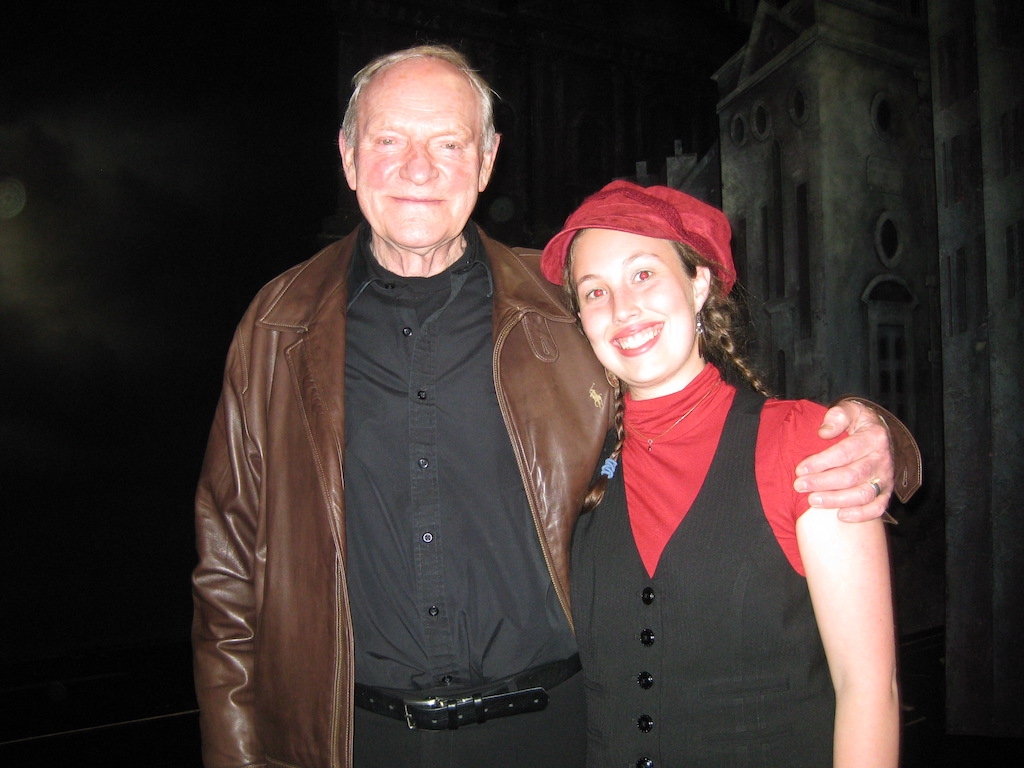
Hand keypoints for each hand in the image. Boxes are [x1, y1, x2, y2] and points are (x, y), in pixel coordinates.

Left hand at [794, 399, 893, 521]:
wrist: (879, 433)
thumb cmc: (857, 423)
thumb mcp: (849, 410)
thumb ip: (837, 416)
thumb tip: (823, 432)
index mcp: (874, 437)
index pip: (845, 452)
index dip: (821, 462)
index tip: (800, 469)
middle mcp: (883, 459)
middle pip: (852, 476)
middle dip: (822, 482)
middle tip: (799, 485)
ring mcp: (886, 478)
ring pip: (863, 494)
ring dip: (836, 500)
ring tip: (813, 501)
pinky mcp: (886, 492)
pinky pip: (878, 508)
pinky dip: (861, 515)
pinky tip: (840, 516)